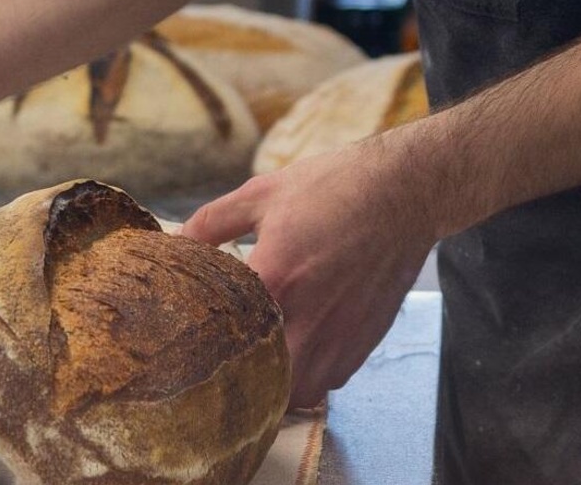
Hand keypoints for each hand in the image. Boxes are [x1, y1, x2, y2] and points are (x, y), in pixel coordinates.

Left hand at [182, 137, 442, 407]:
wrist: (404, 191)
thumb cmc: (333, 188)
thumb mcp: (262, 193)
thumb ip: (211, 222)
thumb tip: (176, 241)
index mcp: (275, 279)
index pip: (227, 336)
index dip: (204, 345)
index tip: (189, 342)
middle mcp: (309, 316)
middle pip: (263, 381)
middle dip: (239, 379)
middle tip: (221, 364)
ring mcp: (340, 333)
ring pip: (299, 391)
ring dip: (275, 387)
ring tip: (259, 366)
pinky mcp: (365, 339)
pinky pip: (330, 381)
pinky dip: (310, 379)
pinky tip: (297, 355)